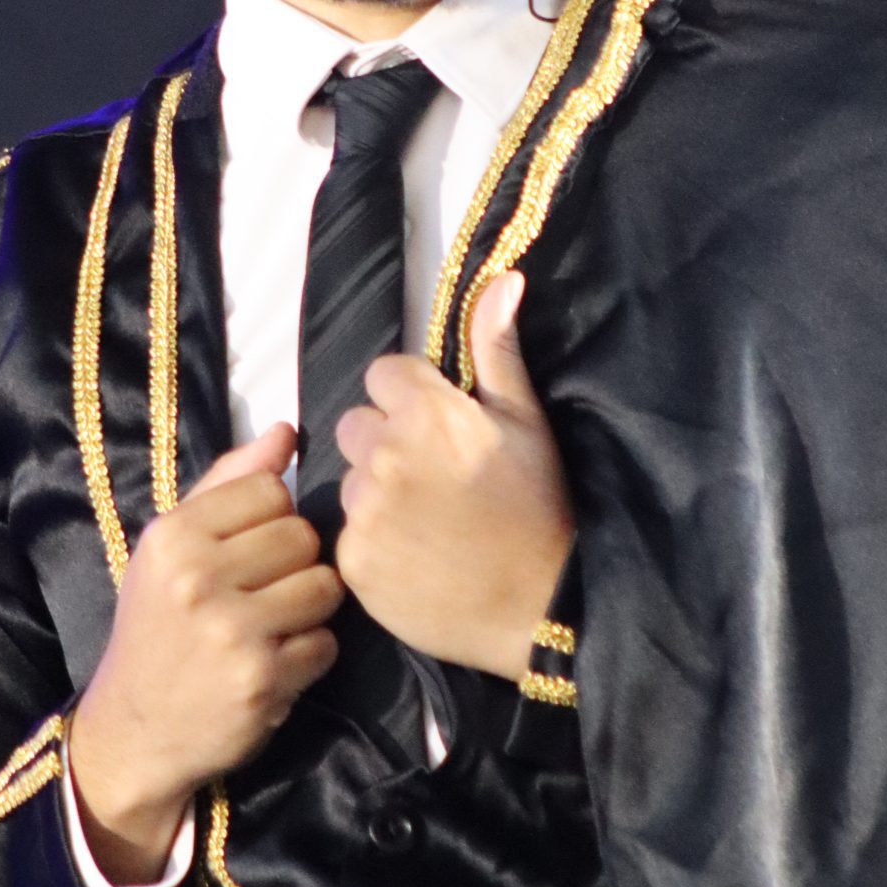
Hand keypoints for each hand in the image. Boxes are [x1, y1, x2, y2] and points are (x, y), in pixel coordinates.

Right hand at [67, 421, 341, 884]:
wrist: (135, 731)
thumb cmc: (158, 627)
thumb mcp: (171, 548)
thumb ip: (228, 484)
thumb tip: (286, 432)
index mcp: (173, 535)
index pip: (270, 488)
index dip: (271, 518)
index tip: (247, 550)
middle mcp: (198, 578)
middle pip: (303, 535)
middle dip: (294, 563)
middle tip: (263, 593)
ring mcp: (232, 632)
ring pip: (325, 586)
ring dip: (309, 609)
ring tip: (274, 626)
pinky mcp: (262, 681)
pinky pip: (326, 643)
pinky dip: (310, 656)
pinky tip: (274, 664)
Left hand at [333, 272, 572, 681]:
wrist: (539, 607)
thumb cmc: (540, 509)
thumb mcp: (527, 422)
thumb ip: (497, 349)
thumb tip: (502, 279)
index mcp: (428, 412)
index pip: (383, 375)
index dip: (411, 400)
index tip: (441, 432)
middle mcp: (386, 454)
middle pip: (357, 426)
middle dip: (386, 443)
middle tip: (434, 480)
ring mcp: (365, 510)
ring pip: (350, 480)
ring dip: (377, 493)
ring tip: (427, 523)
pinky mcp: (353, 560)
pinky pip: (346, 534)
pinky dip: (372, 542)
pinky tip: (413, 556)